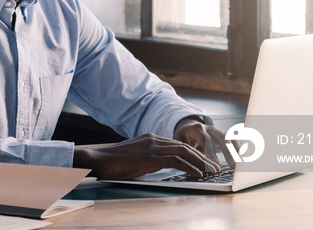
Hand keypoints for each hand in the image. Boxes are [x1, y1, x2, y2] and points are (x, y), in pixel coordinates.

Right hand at [73, 133, 220, 179]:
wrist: (99, 159)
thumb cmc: (112, 162)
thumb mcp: (134, 158)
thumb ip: (147, 159)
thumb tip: (157, 167)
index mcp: (150, 138)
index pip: (177, 144)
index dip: (193, 152)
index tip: (203, 162)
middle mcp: (154, 139)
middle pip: (185, 146)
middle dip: (202, 156)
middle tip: (213, 166)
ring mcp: (152, 147)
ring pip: (184, 152)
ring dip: (200, 162)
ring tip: (210, 171)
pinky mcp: (150, 158)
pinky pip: (176, 161)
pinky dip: (189, 167)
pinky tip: (197, 174)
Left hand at [173, 117, 236, 169]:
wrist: (188, 126)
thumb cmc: (183, 137)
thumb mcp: (178, 141)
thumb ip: (182, 150)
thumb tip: (185, 164)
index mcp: (197, 129)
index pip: (205, 139)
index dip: (211, 151)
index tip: (215, 164)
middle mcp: (210, 129)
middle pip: (222, 138)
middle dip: (228, 152)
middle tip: (233, 165)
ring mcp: (219, 131)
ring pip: (231, 138)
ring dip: (237, 150)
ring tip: (242, 163)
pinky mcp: (225, 136)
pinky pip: (235, 140)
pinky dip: (241, 148)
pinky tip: (246, 158)